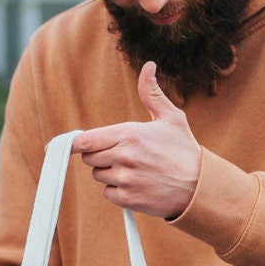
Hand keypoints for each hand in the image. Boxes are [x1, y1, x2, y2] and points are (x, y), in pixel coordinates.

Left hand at [74, 63, 201, 219]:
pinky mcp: (129, 199)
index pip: (85, 140)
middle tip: (122, 155)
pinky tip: (137, 184)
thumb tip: (148, 66)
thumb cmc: (184, 150)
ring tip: (134, 170)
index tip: (64, 145)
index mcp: (130, 134)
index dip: (73, 143)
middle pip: (89, 157)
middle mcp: (125, 156)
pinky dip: (117, 191)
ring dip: (109, 173)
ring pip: (98, 175)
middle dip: (100, 155)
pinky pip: (108, 193)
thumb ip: (151, 93)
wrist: (200, 187)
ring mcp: (126, 179)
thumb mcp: (171, 118)